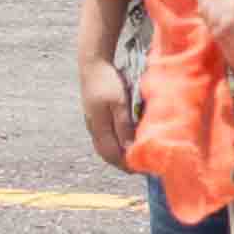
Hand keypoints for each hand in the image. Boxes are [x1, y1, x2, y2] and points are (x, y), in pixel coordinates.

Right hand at [74, 31, 137, 170]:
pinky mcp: (94, 117)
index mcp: (99, 127)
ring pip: (104, 147)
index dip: (126, 165)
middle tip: (139, 166)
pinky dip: (114, 144)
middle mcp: (93, 129)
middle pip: (107, 154)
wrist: (92, 64)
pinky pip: (103, 138)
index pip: (112, 155)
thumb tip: (129, 148)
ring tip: (133, 156)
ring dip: (118, 154)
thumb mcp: (120, 103)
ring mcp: (92, 123)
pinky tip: (124, 141)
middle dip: (122, 163)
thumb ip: (124, 126)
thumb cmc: (108, 81)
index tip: (141, 169)